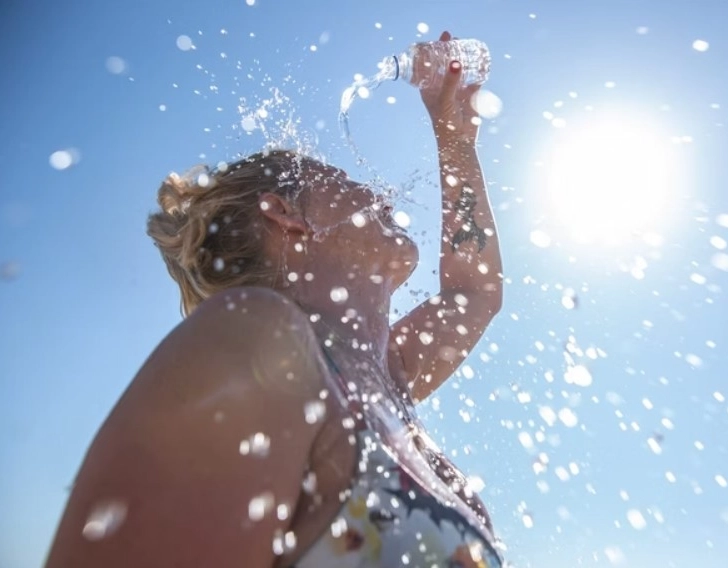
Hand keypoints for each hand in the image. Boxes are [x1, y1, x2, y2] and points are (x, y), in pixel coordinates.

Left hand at [419, 31, 481, 148]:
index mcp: (430, 88)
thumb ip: (450, 81)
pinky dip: (478, 68)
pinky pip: (475, 77)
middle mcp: (443, 87)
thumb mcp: (444, 100)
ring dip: (463, 57)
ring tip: (466, 44)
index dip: (433, 51)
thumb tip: (455, 61)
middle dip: (449, 51)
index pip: (429, 65)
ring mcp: (457, 90)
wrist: (460, 140)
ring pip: (460, 69)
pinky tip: (481, 59)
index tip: (439, 38)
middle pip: (445, 64)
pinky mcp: (471, 94)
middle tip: (454, 37)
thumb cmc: (445, 122)